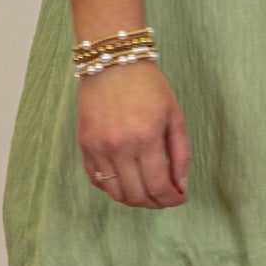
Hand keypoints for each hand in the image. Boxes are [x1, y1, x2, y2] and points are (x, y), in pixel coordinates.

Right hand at [78, 59, 190, 205]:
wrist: (113, 62)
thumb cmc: (149, 86)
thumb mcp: (175, 115)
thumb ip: (180, 153)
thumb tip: (181, 186)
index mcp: (146, 139)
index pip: (158, 187)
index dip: (171, 200)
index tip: (180, 198)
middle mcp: (119, 147)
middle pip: (136, 195)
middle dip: (155, 203)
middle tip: (165, 197)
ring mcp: (98, 147)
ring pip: (115, 193)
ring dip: (134, 199)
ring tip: (147, 191)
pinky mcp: (84, 144)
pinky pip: (96, 179)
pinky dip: (112, 188)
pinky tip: (126, 180)